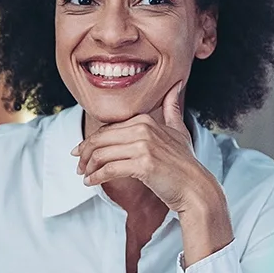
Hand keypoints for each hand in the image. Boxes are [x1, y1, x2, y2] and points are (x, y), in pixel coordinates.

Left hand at [72, 82, 233, 265]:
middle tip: (78, 166)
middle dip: (84, 154)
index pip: (107, 129)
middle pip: (100, 140)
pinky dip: (96, 177)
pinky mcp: (143, 165)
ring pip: (101, 155)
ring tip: (84, 176)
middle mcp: (143, 130)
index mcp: (145, 120)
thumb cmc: (185, 162)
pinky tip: (90, 183)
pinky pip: (109, 170)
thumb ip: (172, 109)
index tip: (80, 152)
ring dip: (88, 167)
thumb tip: (176, 86)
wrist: (195, 187)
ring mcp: (143, 147)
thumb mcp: (179, 130)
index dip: (91, 141)